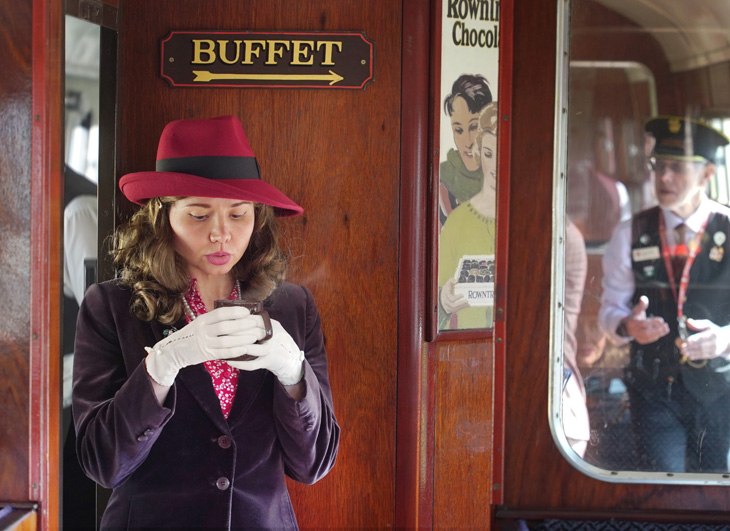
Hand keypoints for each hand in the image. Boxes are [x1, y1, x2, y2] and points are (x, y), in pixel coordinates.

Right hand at [145, 306, 263, 385]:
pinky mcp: (206, 355)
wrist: (174, 350)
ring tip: (254, 336)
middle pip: (225, 326)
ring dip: (242, 339)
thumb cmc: (193, 335)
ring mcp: (204, 343)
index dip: (235, 312)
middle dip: (242, 325)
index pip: (220, 313)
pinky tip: (245, 348)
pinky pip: (223, 353)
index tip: (247, 311)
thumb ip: (216, 320)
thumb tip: (239, 314)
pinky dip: (235, 351)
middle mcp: (202, 330)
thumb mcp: (202, 323)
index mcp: (203, 320)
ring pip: (226, 341)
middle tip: (255, 324)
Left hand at [226, 319, 304, 385]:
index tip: (225, 320)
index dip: (239, 320)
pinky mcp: (268, 362)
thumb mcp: (272, 326)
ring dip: (236, 348)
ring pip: (250, 348)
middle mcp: (272, 337)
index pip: (254, 320)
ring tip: (222, 346)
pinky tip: (229, 361)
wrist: (290, 357)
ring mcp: (270, 350)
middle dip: (234, 333)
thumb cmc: (277, 339)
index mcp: (271, 325)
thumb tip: (238, 314)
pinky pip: (252, 364)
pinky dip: (240, 363)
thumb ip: (259, 321)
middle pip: (250, 333)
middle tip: (220, 333)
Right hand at [440, 278, 468, 314]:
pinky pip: (455, 311)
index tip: (462, 295)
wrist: (442, 295)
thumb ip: (452, 280)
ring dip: (462, 306)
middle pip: (452, 305)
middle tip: (467, 301)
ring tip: (468, 303)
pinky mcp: (449, 310)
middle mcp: (445, 302)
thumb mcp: (448, 283)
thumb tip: (457, 280)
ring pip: (454, 309)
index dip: (457, 297)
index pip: (450, 298)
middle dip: (460, 303)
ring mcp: (446, 307)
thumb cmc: (446, 289)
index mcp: (445, 295)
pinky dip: (461, 308)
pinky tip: (466, 305)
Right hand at [623, 296, 669, 343]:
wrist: (628, 326)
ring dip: (659, 333)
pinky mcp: (641, 341)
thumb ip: (641, 305)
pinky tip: (663, 332)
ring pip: (648, 337)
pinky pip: (650, 339)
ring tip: (667, 329)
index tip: (662, 320)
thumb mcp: (637, 310)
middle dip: (657, 330)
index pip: (644, 324)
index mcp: (632, 322)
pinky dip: (657, 336)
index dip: (653, 322)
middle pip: (646, 333)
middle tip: (666, 325)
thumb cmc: (635, 316)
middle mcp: (633, 330)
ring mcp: (637, 336)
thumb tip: (644, 298)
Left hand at [679, 319, 729, 360]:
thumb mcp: (708, 325)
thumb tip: (688, 321)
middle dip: (691, 347)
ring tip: (683, 352)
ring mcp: (715, 349)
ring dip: (691, 352)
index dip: (695, 339)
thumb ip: (698, 323)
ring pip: (702, 351)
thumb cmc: (713, 331)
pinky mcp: (713, 355)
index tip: (687, 340)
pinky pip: (704, 356)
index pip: (703, 337)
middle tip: (682, 347)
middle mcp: (715, 342)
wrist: (725, 340)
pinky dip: (696, 357)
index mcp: (714, 334)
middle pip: (701, 345)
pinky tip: (689, 356)